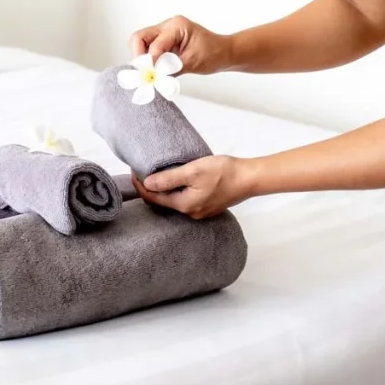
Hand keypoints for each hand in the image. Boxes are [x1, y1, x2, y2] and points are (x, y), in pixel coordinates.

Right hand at [129, 16, 232, 74]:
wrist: (224, 53)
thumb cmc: (213, 53)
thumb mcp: (192, 62)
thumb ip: (171, 68)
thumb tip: (154, 75)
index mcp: (176, 26)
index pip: (154, 44)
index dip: (151, 61)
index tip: (152, 75)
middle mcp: (167, 26)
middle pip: (139, 37)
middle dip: (139, 56)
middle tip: (145, 71)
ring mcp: (164, 33)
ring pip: (140, 43)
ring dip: (143, 58)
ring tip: (151, 71)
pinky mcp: (163, 42)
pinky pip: (148, 49)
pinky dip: (148, 60)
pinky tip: (156, 69)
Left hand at [132, 156, 253, 218]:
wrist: (250, 178)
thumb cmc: (223, 172)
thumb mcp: (193, 171)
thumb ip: (169, 178)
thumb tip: (147, 183)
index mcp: (185, 205)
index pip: (154, 198)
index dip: (141, 186)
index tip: (134, 172)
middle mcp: (191, 213)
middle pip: (163, 202)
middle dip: (151, 189)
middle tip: (142, 173)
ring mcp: (201, 212)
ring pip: (174, 202)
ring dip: (164, 190)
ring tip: (157, 176)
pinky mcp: (208, 207)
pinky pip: (185, 201)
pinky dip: (176, 192)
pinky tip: (176, 182)